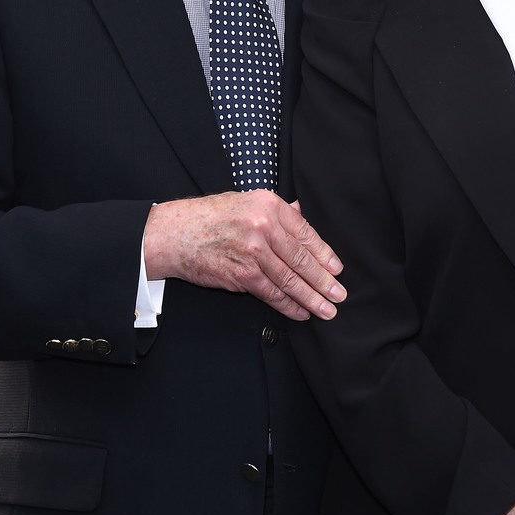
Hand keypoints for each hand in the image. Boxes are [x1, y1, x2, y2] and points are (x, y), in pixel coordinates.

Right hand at [143, 192, 345, 319]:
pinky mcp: (241, 274)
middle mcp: (263, 227)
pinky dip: (288, 305)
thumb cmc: (210, 217)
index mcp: (268, 205)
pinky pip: (271, 293)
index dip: (324, 254)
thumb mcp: (246, 202)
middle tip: (339, 295)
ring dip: (311, 298)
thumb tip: (302, 215)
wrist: (175, 234)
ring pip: (290, 279)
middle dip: (324, 281)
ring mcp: (252, 252)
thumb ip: (276, 211)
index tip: (337, 269)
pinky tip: (300, 312)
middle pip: (302, 259)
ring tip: (326, 309)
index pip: (305, 233)